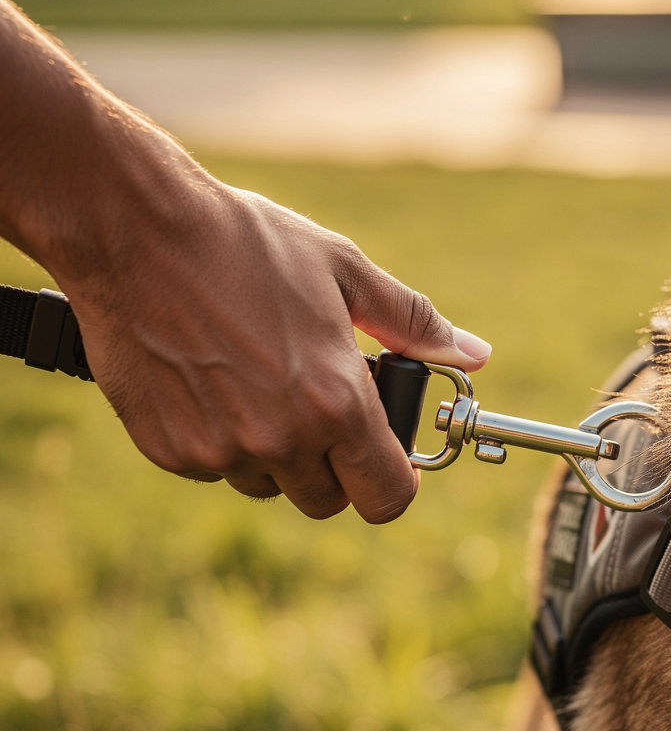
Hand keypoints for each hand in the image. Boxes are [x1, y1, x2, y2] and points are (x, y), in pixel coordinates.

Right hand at [63, 185, 489, 522]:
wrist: (134, 230)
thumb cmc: (248, 244)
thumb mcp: (345, 272)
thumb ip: (414, 325)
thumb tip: (475, 354)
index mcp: (336, 403)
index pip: (388, 497)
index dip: (396, 483)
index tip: (388, 459)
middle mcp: (281, 440)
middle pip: (328, 500)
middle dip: (335, 465)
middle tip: (321, 408)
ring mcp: (219, 451)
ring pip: (269, 485)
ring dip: (277, 453)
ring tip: (261, 383)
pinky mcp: (168, 450)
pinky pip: (215, 469)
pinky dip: (224, 441)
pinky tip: (215, 383)